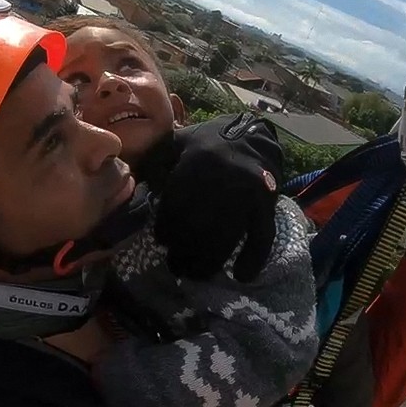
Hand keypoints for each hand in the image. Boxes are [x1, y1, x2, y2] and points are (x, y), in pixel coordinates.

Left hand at [153, 113, 282, 282]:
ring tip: (197, 274)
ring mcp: (247, 193)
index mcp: (195, 163)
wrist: (254, 131)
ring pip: (226, 236)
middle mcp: (221, 179)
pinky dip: (253, 257)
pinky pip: (262, 234)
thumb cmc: (209, 140)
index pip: (175, 207)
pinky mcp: (268, 202)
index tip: (162, 241)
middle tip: (176, 265)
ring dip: (209, 262)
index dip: (166, 229)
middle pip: (198, 228)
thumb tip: (137, 185)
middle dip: (184, 252)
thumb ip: (156, 160)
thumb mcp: (178, 141)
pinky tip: (242, 275)